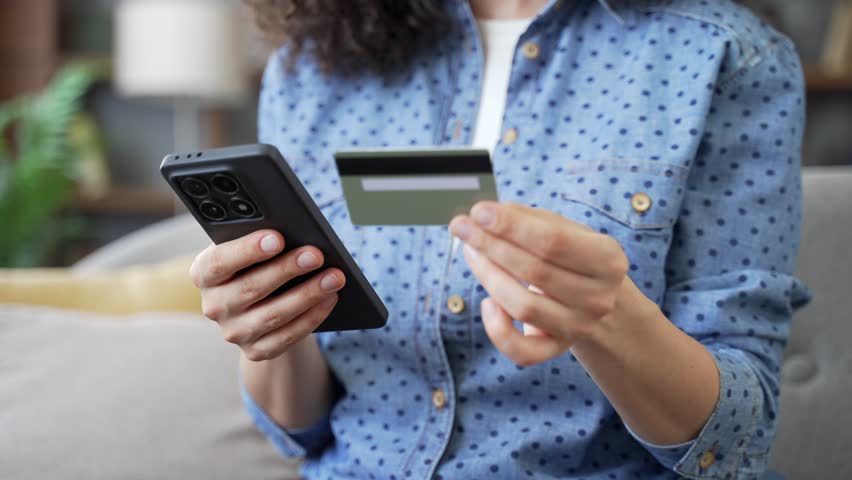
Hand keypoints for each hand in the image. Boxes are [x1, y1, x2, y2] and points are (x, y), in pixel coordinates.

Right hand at [190, 230, 344, 361]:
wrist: (258, 305)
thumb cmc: (257, 262)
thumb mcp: (250, 248)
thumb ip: (261, 240)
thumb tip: (295, 234)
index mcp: (204, 273)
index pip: (219, 262)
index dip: (247, 250)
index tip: (277, 237)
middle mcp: (214, 305)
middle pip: (251, 288)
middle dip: (287, 270)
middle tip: (316, 254)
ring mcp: (233, 332)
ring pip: (272, 315)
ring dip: (307, 295)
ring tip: (334, 277)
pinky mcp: (255, 351)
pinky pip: (287, 337)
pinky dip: (312, 317)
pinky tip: (330, 298)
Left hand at [449, 202, 629, 365]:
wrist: (592, 295)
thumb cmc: (570, 254)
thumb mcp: (561, 228)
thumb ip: (526, 218)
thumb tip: (483, 214)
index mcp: (608, 259)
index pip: (553, 241)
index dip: (511, 226)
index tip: (478, 211)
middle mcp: (598, 297)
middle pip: (535, 271)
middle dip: (491, 245)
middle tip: (461, 227)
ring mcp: (579, 327)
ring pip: (523, 307)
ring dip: (488, 276)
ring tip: (470, 251)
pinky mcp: (556, 349)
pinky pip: (522, 351)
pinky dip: (498, 329)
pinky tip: (487, 303)